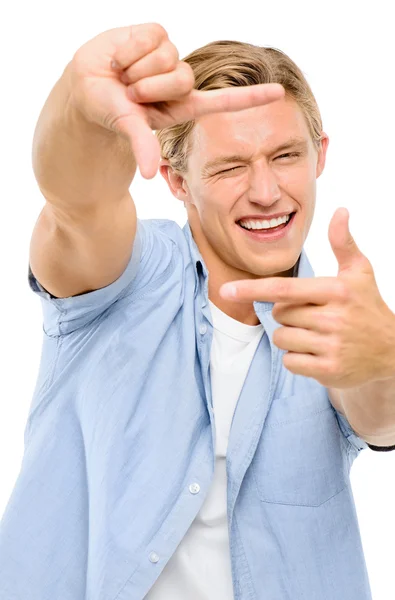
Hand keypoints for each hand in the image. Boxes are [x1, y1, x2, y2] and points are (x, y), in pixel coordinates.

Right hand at [68, 23, 283, 178]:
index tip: (279, 94)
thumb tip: (148, 174)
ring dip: (135, 69)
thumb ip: (141, 146)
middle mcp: (181, 81)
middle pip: (182, 76)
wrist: (86, 87)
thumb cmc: (109, 111)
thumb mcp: (127, 128)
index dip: (250, 98)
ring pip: (165, 56)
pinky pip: (150, 36)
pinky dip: (128, 50)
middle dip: (149, 87)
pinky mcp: (155, 35)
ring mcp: (169, 57)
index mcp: (183, 106)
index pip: (224, 101)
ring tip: (123, 77)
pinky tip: (119, 59)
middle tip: (130, 93)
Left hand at [220, 208, 394, 387]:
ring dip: (290, 337)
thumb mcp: (359, 272)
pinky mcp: (329, 371)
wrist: (391, 350)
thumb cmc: (368, 306)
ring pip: (282, 339)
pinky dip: (297, 358)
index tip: (226, 290)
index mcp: (336, 291)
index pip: (284, 289)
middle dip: (289, 315)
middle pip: (280, 315)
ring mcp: (331, 346)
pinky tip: (317, 352)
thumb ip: (343, 242)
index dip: (252, 289)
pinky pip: (290, 362)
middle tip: (314, 316)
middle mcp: (334, 318)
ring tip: (315, 334)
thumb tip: (340, 211)